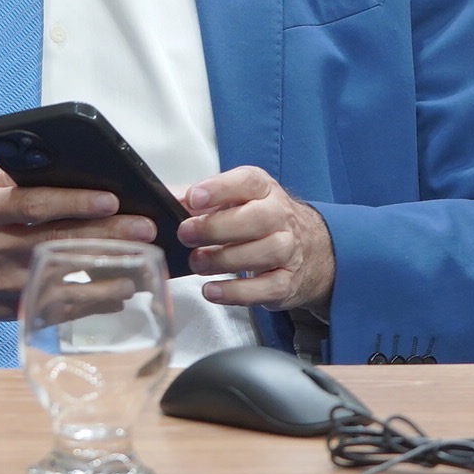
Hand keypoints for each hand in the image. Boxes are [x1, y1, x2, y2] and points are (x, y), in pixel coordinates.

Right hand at [0, 165, 151, 325]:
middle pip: (56, 242)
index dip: (74, 202)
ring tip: (141, 270)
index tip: (112, 200)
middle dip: (105, 237)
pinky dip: (83, 305)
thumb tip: (50, 180)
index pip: (32, 204)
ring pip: (58, 282)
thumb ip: (1, 182)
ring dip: (104, 278)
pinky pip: (47, 309)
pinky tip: (113, 298)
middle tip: (144, 231)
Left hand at [179, 166, 334, 309]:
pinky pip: (266, 288)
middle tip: (186, 234)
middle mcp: (280, 217)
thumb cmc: (259, 220)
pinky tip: (213, 290)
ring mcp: (288, 250)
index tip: (193, 198)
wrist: (309, 248)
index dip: (219, 189)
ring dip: (224, 260)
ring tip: (197, 263)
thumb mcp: (233, 200)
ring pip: (264, 253)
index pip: (247, 182)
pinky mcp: (287, 282)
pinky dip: (237, 292)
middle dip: (216, 228)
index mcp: (263, 190)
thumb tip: (164, 201)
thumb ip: (199, 200)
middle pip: (257, 219)